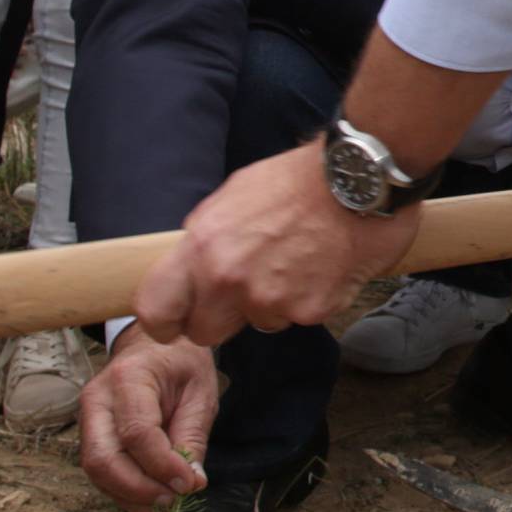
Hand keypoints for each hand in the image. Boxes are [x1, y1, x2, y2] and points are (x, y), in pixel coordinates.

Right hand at [77, 331, 218, 511]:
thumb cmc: (180, 364)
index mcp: (128, 378)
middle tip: (174, 498)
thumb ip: (193, 438)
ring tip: (167, 503)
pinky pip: (100, 474)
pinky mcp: (89, 436)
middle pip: (103, 459)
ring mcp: (87, 418)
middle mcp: (97, 399)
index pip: (136, 433)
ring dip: (132, 497)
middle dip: (139, 490)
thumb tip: (191, 484)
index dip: (162, 466)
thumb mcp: (200, 393)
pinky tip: (153, 500)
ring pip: (97, 472)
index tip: (190, 483)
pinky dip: (125, 494)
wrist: (152, 346)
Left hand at [134, 142, 412, 350]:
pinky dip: (306, 299)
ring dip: (269, 304)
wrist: (356, 179)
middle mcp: (229, 279)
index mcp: (202, 246)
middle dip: (219, 318)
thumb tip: (192, 263)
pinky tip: (318, 266)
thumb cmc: (295, 180)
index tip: (174, 322)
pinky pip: (297, 317)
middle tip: (242, 290)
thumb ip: (206, 237)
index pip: (156, 309)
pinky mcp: (309, 312)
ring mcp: (270, 300)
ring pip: (257, 324)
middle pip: (204, 332)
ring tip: (292, 261)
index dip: (163, 321)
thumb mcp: (232, 196)